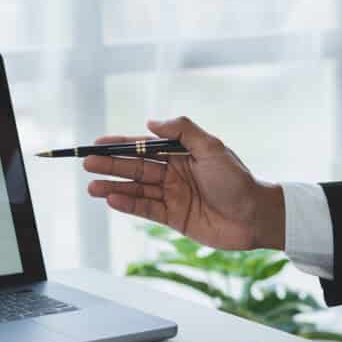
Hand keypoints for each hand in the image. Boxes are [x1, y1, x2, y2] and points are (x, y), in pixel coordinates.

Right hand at [83, 117, 284, 249]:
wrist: (254, 216)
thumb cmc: (238, 180)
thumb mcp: (212, 148)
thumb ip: (182, 131)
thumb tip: (150, 123)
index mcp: (181, 154)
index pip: (144, 147)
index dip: (120, 144)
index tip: (97, 143)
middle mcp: (173, 173)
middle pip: (135, 167)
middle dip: (110, 165)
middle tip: (86, 164)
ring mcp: (172, 196)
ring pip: (136, 189)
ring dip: (113, 186)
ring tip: (92, 186)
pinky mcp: (173, 218)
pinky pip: (145, 209)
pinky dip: (128, 205)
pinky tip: (112, 199)